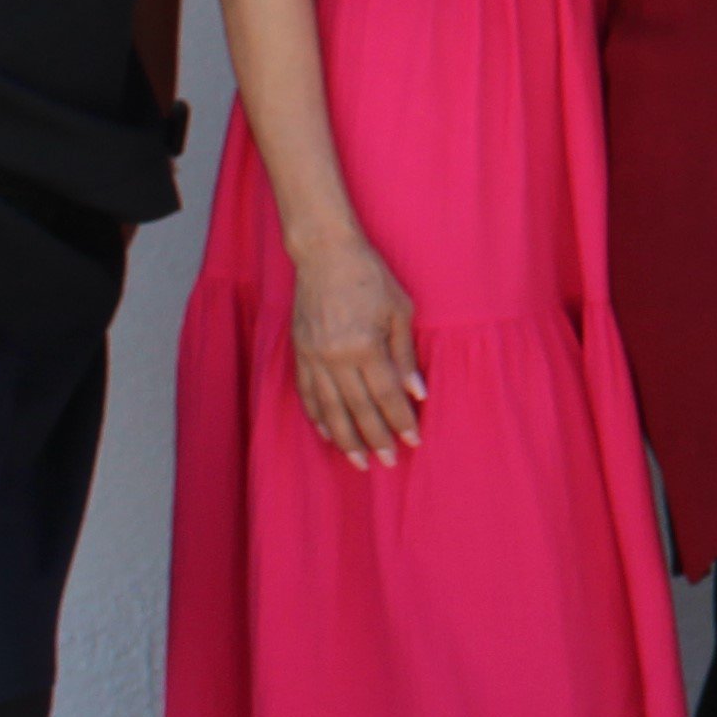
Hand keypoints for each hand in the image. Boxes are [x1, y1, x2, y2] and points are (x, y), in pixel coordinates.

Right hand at [288, 234, 424, 465]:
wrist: (324, 254)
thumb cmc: (370, 276)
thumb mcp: (399, 309)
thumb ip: (406, 354)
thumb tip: (417, 392)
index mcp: (365, 346)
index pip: (387, 395)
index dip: (401, 420)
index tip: (413, 440)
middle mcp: (336, 357)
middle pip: (359, 408)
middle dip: (376, 438)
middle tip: (388, 462)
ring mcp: (313, 357)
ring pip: (330, 409)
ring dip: (346, 438)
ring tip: (359, 461)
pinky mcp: (299, 353)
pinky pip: (308, 394)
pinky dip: (318, 417)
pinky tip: (329, 434)